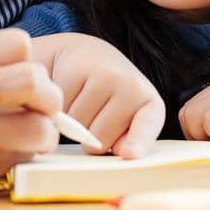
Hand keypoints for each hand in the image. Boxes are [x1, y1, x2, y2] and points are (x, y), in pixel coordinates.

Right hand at [0, 28, 63, 195]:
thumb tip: (38, 71)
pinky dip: (22, 156)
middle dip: (50, 95)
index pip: (17, 43)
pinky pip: (21, 159)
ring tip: (28, 131)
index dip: (31, 59)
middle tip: (43, 104)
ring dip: (43, 132)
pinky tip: (5, 150)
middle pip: (34, 82)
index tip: (27, 74)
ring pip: (39, 129)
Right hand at [41, 34, 164, 158]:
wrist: (85, 56)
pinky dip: (59, 107)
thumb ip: (125, 141)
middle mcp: (133, 85)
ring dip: (73, 122)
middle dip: (91, 137)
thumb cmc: (107, 98)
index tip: (129, 153)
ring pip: (77, 126)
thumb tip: (123, 152)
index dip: (138, 140)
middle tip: (94, 116)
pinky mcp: (78, 67)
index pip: (147, 124)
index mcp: (150, 105)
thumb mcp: (124, 122)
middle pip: (99, 139)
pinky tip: (69, 93)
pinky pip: (60, 107)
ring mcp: (106, 73)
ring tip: (82, 102)